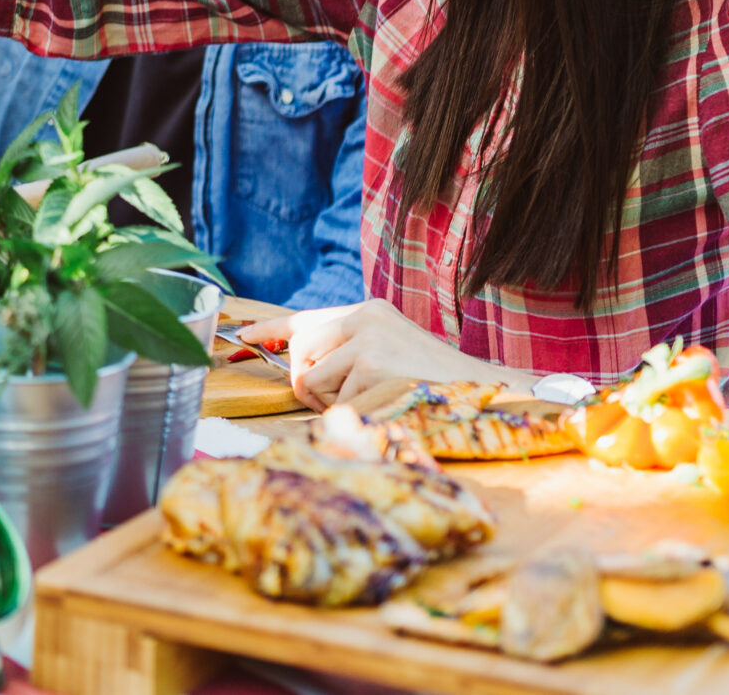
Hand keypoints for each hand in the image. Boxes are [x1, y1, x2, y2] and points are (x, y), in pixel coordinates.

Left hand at [237, 298, 532, 409]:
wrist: (486, 391)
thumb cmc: (432, 380)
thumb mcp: (388, 351)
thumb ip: (347, 350)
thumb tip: (297, 365)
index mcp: (367, 311)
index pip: (304, 317)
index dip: (268, 329)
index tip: (242, 337)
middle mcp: (364, 319)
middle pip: (300, 354)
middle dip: (308, 384)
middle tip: (336, 397)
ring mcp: (369, 343)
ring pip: (312, 382)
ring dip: (331, 403)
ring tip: (372, 400)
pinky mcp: (374, 371)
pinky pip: (337, 404)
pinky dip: (356, 415)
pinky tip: (387, 407)